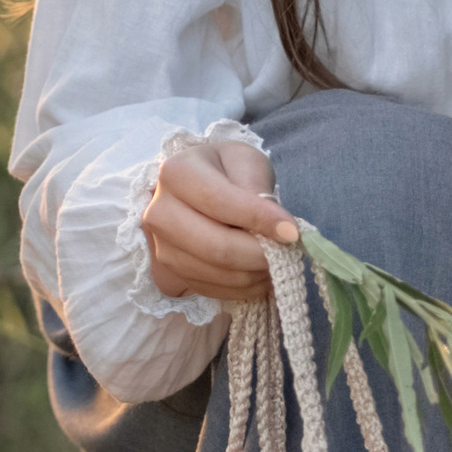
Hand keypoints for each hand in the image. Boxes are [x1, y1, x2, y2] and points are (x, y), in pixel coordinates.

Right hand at [141, 138, 298, 302]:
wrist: (197, 190)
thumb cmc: (225, 170)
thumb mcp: (245, 160)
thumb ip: (256, 186)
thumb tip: (276, 228)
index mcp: (175, 174)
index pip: (218, 201)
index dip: (259, 219)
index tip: (292, 231)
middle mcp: (159, 213)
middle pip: (215, 247)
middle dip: (259, 254)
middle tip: (288, 250)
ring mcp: (161, 248)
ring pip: (217, 274)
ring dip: (256, 273)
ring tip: (277, 258)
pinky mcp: (170, 275)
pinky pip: (213, 291)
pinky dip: (245, 287)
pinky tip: (259, 270)